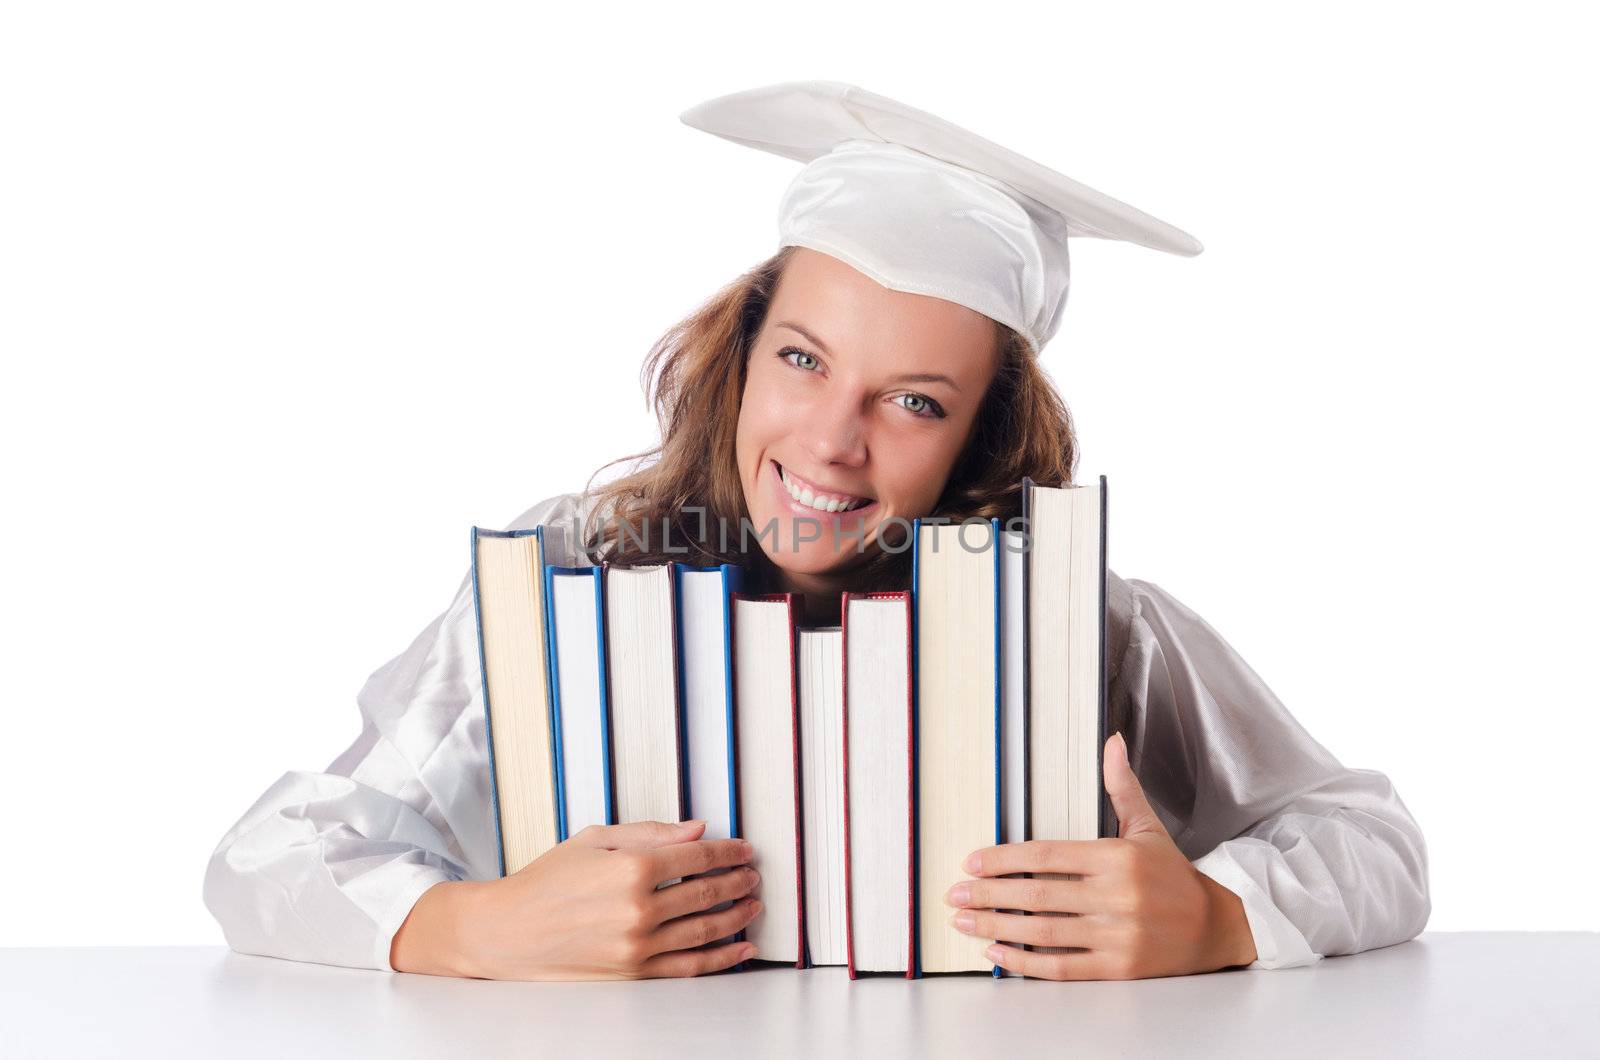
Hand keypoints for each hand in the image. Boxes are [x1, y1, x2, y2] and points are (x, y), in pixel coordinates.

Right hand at [391, 819, 761, 979]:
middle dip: (738, 882)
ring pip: (705, 931)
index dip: (729, 853)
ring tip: (754, 905)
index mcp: (632, 868)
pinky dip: (721, 958)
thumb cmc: (546, 881)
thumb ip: (651, 832)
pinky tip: (741, 948)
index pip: (699, 858)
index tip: (745, 850)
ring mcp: (638, 946)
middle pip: (708, 894)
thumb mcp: (595, 840)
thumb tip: (698, 829)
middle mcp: (639, 909)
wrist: (507, 932)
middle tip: (754, 876)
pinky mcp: (633, 974)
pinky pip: (689, 968)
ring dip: (737, 917)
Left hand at [946, 732, 1256, 979]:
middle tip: (954, 894)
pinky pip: (1062, 967)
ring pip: (1044, 932)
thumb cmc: (1173, 875)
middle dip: (989, 894)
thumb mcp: (1148, 827)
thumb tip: (1111, 741)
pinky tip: (996, 952)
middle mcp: (1118, 897)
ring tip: (964, 921)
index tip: (972, 861)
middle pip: (1038, 894)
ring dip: (997, 926)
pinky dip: (1025, 962)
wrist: (1216, 927)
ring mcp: (1118, 936)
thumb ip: (1122, 786)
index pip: (1047, 855)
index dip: (1005, 858)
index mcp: (1119, 858)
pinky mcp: (1119, 970)